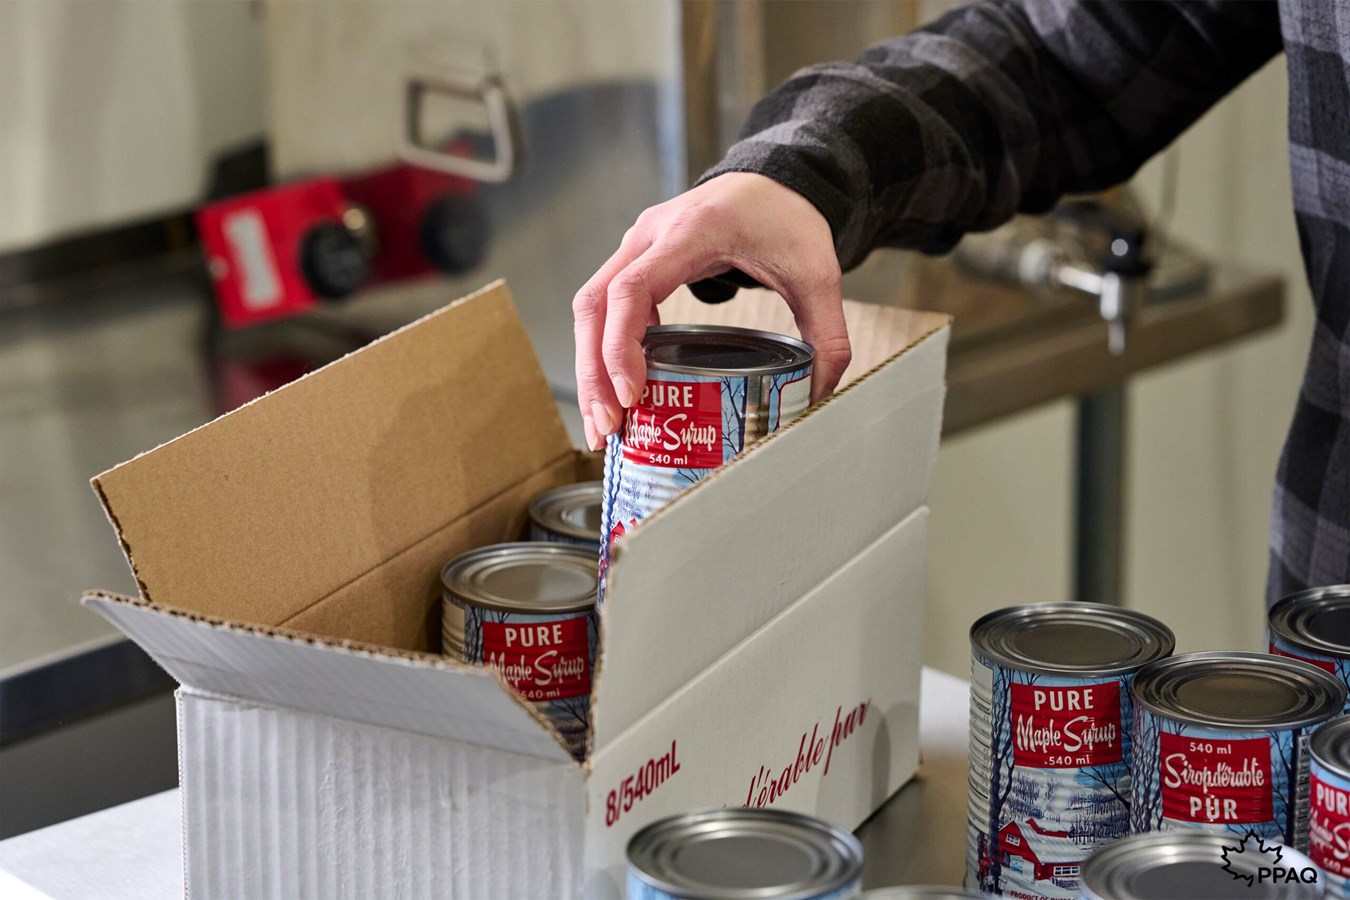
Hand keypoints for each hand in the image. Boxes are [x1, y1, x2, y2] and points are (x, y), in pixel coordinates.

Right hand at [572, 173, 849, 449]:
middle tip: (607, 428)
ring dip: (590, 368)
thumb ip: (827, 336)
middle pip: (596, 306)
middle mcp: (651, 236)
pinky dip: (602, 351)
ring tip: (603, 423)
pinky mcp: (635, 261)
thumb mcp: (818, 275)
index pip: (632, 290)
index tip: (631, 394)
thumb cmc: (786, 218)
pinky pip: (604, 307)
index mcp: (692, 233)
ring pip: (590, 309)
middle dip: (594, 373)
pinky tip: (616, 392)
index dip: (621, 346)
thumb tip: (817, 396)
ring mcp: (637, 247)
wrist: (772, 181)